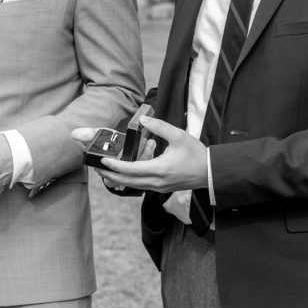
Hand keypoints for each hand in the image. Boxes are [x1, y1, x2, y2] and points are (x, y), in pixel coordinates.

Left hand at [84, 117, 206, 192]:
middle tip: (96, 168)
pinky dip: (129, 181)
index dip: (115, 166)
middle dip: (110, 176)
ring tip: (105, 173)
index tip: (103, 161)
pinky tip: (123, 175)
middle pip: (128, 182)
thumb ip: (159, 127)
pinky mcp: (162, 188)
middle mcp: (157, 181)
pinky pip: (141, 186)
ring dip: (118, 179)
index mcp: (160, 169)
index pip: (131, 170)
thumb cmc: (196, 154)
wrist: (211, 172)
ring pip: (133, 186)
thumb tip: (144, 119)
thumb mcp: (179, 136)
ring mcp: (159, 187)